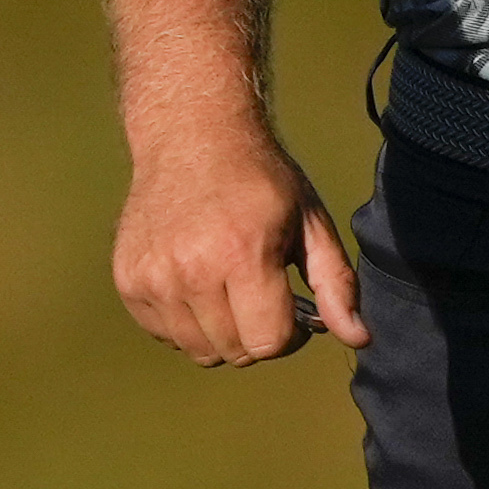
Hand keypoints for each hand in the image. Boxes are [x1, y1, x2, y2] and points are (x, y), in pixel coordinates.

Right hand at [115, 126, 362, 366]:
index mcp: (242, 254)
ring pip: (198, 349)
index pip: (269, 342)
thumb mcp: (310, 223)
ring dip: (221, 333)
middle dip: (257, 334)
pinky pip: (164, 334)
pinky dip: (185, 323)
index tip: (292, 309)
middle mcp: (191, 270)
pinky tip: (197, 285)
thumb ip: (336, 285)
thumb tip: (360, 338)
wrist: (190, 136)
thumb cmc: (260, 180)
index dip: (291, 335)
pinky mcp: (128, 279)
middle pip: (234, 352)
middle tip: (260, 295)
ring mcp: (152, 277)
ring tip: (229, 289)